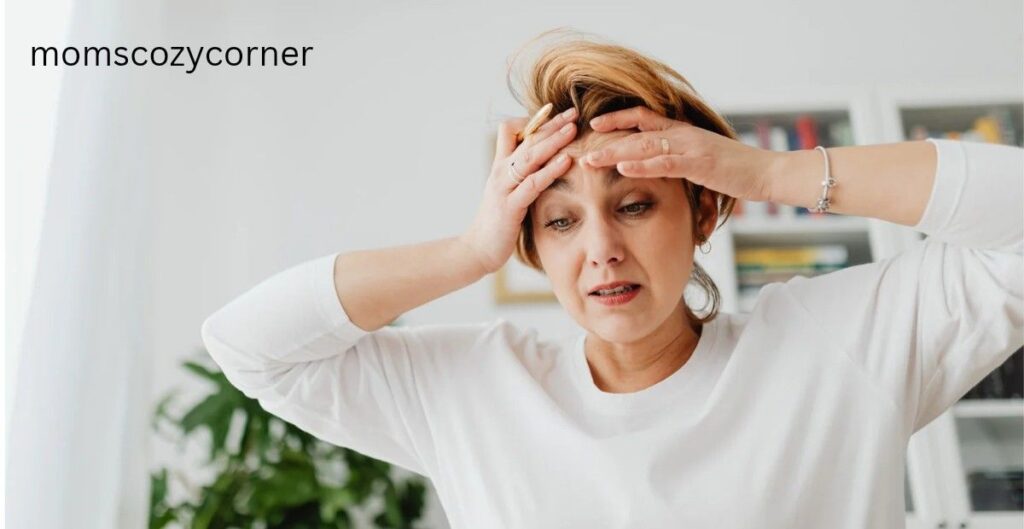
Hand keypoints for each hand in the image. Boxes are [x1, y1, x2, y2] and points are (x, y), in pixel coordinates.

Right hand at [460, 106, 578, 273]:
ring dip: (553, 140)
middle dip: (551, 124)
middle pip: (527, 139)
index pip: (513, 131)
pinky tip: (566, 161)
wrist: (477, 249)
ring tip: (573, 128)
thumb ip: (522, 176)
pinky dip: (550, 170)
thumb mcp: (508, 192)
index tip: (557, 113)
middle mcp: (500, 171)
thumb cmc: (497, 222)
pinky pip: (533, 183)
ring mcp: (504, 187)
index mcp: (501, 166)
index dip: (535, 121)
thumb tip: (543, 163)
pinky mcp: (510, 206)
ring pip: (530, 156)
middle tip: (574, 112)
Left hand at [582, 106, 778, 202]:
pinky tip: (623, 168)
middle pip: (636, 131)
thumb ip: (680, 159)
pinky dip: (643, 165)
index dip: (617, 119)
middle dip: (606, 138)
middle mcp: (683, 135)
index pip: (643, 118)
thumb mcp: (702, 161)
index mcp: (682, 132)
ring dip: (615, 153)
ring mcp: (690, 148)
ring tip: (590, 159)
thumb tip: (660, 166)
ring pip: (644, 146)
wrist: (768, 173)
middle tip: (579, 146)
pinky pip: (665, 163)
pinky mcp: (699, 164)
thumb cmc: (736, 170)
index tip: (594, 124)